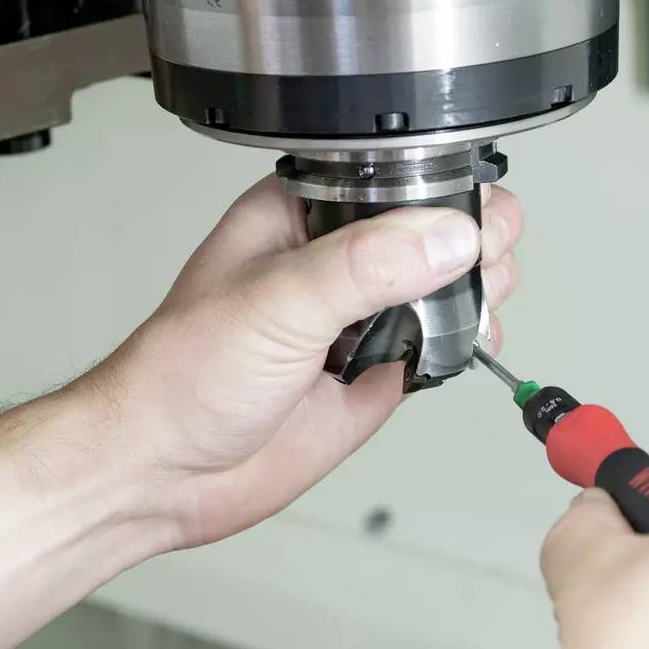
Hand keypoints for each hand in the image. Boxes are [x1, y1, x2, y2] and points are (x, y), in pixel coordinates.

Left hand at [79, 177, 522, 545]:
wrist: (165, 474)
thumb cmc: (181, 376)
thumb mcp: (276, 302)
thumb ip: (365, 265)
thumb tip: (448, 236)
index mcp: (302, 214)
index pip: (394, 174)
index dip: (445, 187)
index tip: (477, 216)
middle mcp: (337, 261)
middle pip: (433, 228)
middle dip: (474, 239)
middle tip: (483, 265)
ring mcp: (359, 318)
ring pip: (444, 285)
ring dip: (477, 290)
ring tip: (476, 304)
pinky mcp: (374, 373)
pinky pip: (438, 346)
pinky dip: (465, 342)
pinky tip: (465, 342)